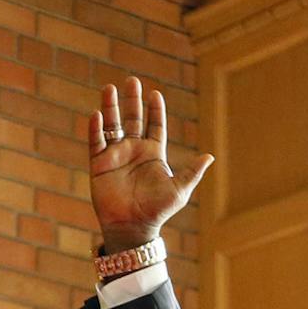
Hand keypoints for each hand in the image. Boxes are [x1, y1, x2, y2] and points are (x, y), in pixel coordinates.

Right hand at [85, 77, 213, 253]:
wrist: (133, 227)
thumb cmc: (157, 211)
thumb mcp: (179, 190)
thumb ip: (192, 172)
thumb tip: (210, 156)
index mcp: (153, 153)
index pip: (155, 125)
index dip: (155, 110)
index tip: (155, 94)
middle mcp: (134, 151)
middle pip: (133, 119)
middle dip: (132, 100)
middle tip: (132, 81)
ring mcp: (116, 156)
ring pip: (113, 125)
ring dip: (111, 107)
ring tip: (110, 88)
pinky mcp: (99, 165)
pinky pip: (96, 142)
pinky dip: (96, 129)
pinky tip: (98, 115)